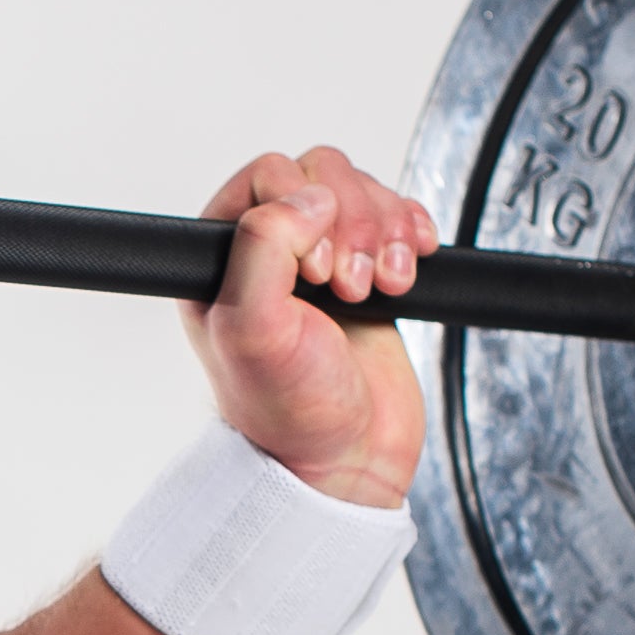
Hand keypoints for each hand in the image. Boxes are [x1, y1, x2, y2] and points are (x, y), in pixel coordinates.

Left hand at [181, 146, 434, 509]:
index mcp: (222, 256)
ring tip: (385, 286)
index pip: (268, 175)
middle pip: (322, 175)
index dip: (302, 209)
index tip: (316, 273)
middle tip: (353, 289)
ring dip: (386, 230)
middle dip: (354, 224)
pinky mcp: (368, 269)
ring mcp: (322, 257)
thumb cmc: (289, 409)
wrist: (346, 460)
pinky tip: (412, 265)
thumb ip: (263, 246)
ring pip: (362, 190)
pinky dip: (412, 231)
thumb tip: (310, 196)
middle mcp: (269, 249)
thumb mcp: (254, 328)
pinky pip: (396, 216)